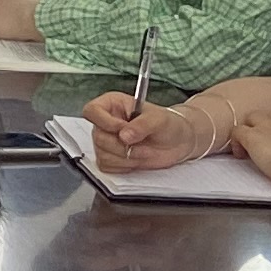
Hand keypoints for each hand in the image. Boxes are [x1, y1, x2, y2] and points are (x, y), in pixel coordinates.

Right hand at [81, 94, 216, 170]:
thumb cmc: (168, 124)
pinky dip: (123, 166)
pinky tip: (136, 159)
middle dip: (121, 145)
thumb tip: (124, 135)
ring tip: (142, 150)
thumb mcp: (159, 119)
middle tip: (140, 142)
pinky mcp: (111, 158)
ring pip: (102, 154)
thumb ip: (141, 125)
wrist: (178, 142)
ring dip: (125, 157)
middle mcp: (106, 122)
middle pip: (98, 136)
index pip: (92, 110)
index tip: (122, 129)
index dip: (104, 122)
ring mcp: (107, 141)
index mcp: (113, 105)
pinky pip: (107, 166)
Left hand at [230, 109, 270, 186]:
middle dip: (263, 125)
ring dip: (248, 130)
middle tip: (263, 143)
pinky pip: (237, 132)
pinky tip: (240, 155)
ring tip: (247, 148)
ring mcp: (268, 127)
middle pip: (269, 115)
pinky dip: (236, 142)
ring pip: (251, 117)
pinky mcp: (252, 137)